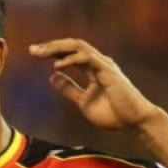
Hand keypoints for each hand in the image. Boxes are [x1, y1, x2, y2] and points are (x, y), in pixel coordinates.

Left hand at [29, 38, 157, 130]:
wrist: (134, 122)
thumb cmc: (114, 114)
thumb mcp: (83, 101)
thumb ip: (69, 89)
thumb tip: (53, 77)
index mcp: (92, 68)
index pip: (70, 53)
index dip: (52, 51)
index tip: (34, 53)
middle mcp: (98, 63)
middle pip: (72, 45)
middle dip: (51, 46)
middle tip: (33, 50)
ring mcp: (104, 65)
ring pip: (79, 46)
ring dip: (58, 48)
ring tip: (40, 53)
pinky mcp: (108, 71)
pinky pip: (88, 59)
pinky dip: (71, 59)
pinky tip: (57, 65)